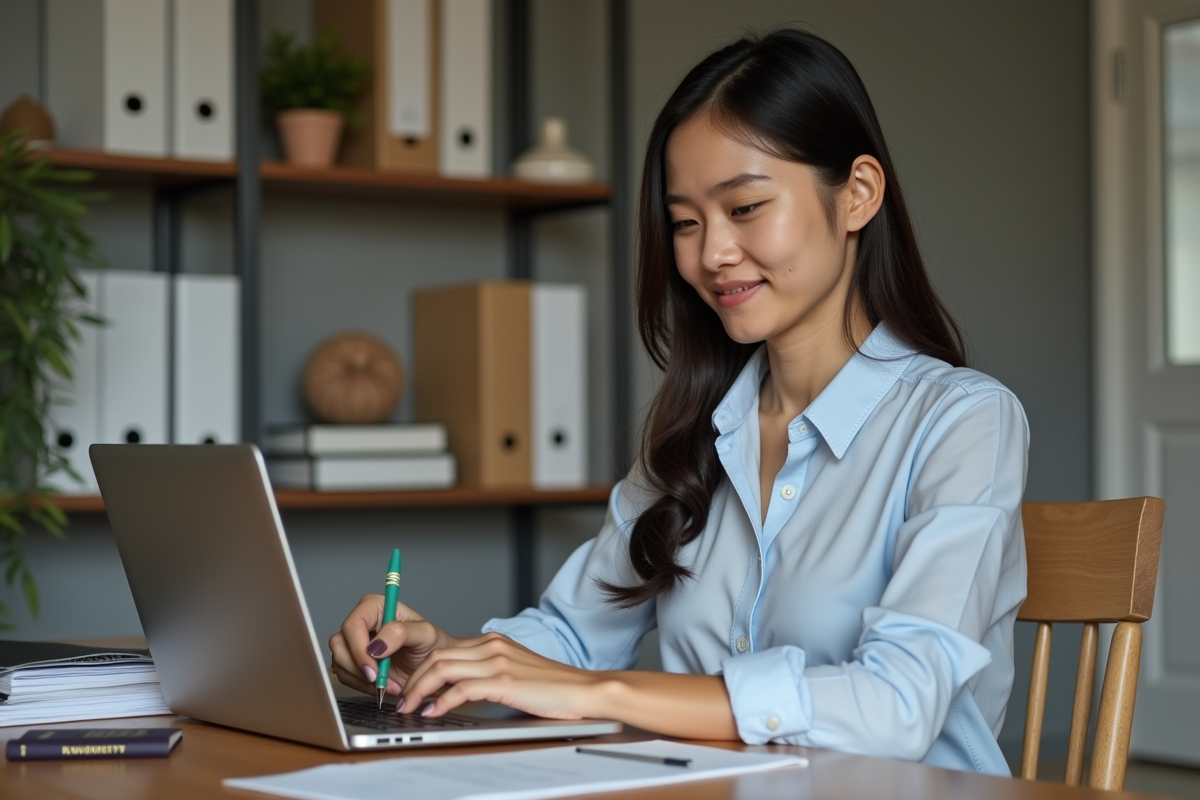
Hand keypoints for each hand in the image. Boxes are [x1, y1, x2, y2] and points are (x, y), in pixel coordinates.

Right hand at [328, 595, 458, 696]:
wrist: (431, 668)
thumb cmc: (430, 645)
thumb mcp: (425, 634)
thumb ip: (401, 633)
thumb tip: (376, 646)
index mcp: (374, 607)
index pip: (353, 624)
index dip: (358, 647)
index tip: (373, 667)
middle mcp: (361, 623)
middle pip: (339, 643)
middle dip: (357, 666)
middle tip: (379, 680)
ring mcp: (354, 643)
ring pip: (339, 661)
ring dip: (361, 679)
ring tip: (387, 683)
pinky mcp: (352, 662)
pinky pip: (344, 675)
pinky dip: (361, 686)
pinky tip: (382, 685)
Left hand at [397, 632, 606, 719]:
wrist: (584, 690)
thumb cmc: (554, 688)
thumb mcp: (515, 673)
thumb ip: (489, 674)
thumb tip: (458, 691)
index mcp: (493, 641)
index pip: (444, 651)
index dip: (420, 671)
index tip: (411, 691)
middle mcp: (492, 645)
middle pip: (436, 657)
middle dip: (412, 681)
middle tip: (402, 702)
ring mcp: (497, 661)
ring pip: (442, 668)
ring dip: (419, 691)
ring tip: (410, 709)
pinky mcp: (504, 681)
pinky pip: (461, 688)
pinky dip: (441, 701)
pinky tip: (434, 713)